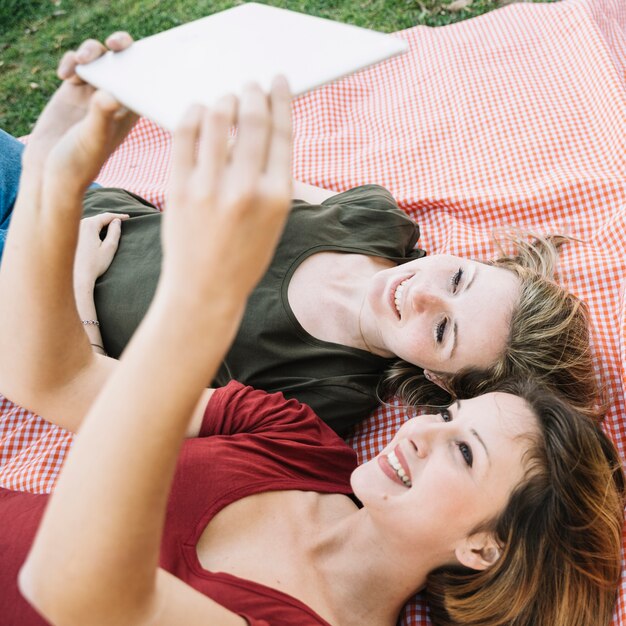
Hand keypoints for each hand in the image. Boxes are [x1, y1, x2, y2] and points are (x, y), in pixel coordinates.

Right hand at [23, 32, 137, 182]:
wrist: (52, 169)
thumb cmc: (79, 160)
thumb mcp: (93, 138)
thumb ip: (101, 115)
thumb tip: (111, 94)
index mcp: (131, 111)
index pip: (147, 82)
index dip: (151, 65)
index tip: (147, 54)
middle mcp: (116, 99)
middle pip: (125, 62)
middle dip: (122, 46)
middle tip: (116, 44)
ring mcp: (94, 92)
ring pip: (100, 57)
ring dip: (92, 51)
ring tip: (82, 60)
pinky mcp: (73, 89)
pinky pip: (76, 63)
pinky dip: (71, 62)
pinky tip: (64, 75)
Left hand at [74, 213, 128, 289]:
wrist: (76, 277)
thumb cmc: (94, 264)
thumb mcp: (109, 248)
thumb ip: (115, 232)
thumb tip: (117, 222)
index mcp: (89, 225)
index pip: (107, 216)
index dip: (118, 216)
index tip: (128, 218)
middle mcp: (79, 224)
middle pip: (98, 218)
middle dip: (110, 219)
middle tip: (121, 220)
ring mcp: (73, 230)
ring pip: (90, 223)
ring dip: (101, 223)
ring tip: (111, 225)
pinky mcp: (70, 237)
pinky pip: (84, 228)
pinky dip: (93, 228)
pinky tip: (98, 233)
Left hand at [162, 78, 292, 304]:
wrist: (205, 290)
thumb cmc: (243, 256)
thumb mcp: (273, 221)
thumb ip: (271, 177)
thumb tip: (262, 129)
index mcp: (277, 196)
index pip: (282, 132)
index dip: (281, 99)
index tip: (278, 81)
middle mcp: (246, 189)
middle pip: (253, 119)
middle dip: (253, 92)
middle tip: (251, 85)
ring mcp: (210, 188)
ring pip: (218, 119)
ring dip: (224, 99)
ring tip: (225, 98)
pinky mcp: (179, 189)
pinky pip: (185, 135)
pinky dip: (193, 114)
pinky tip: (199, 111)